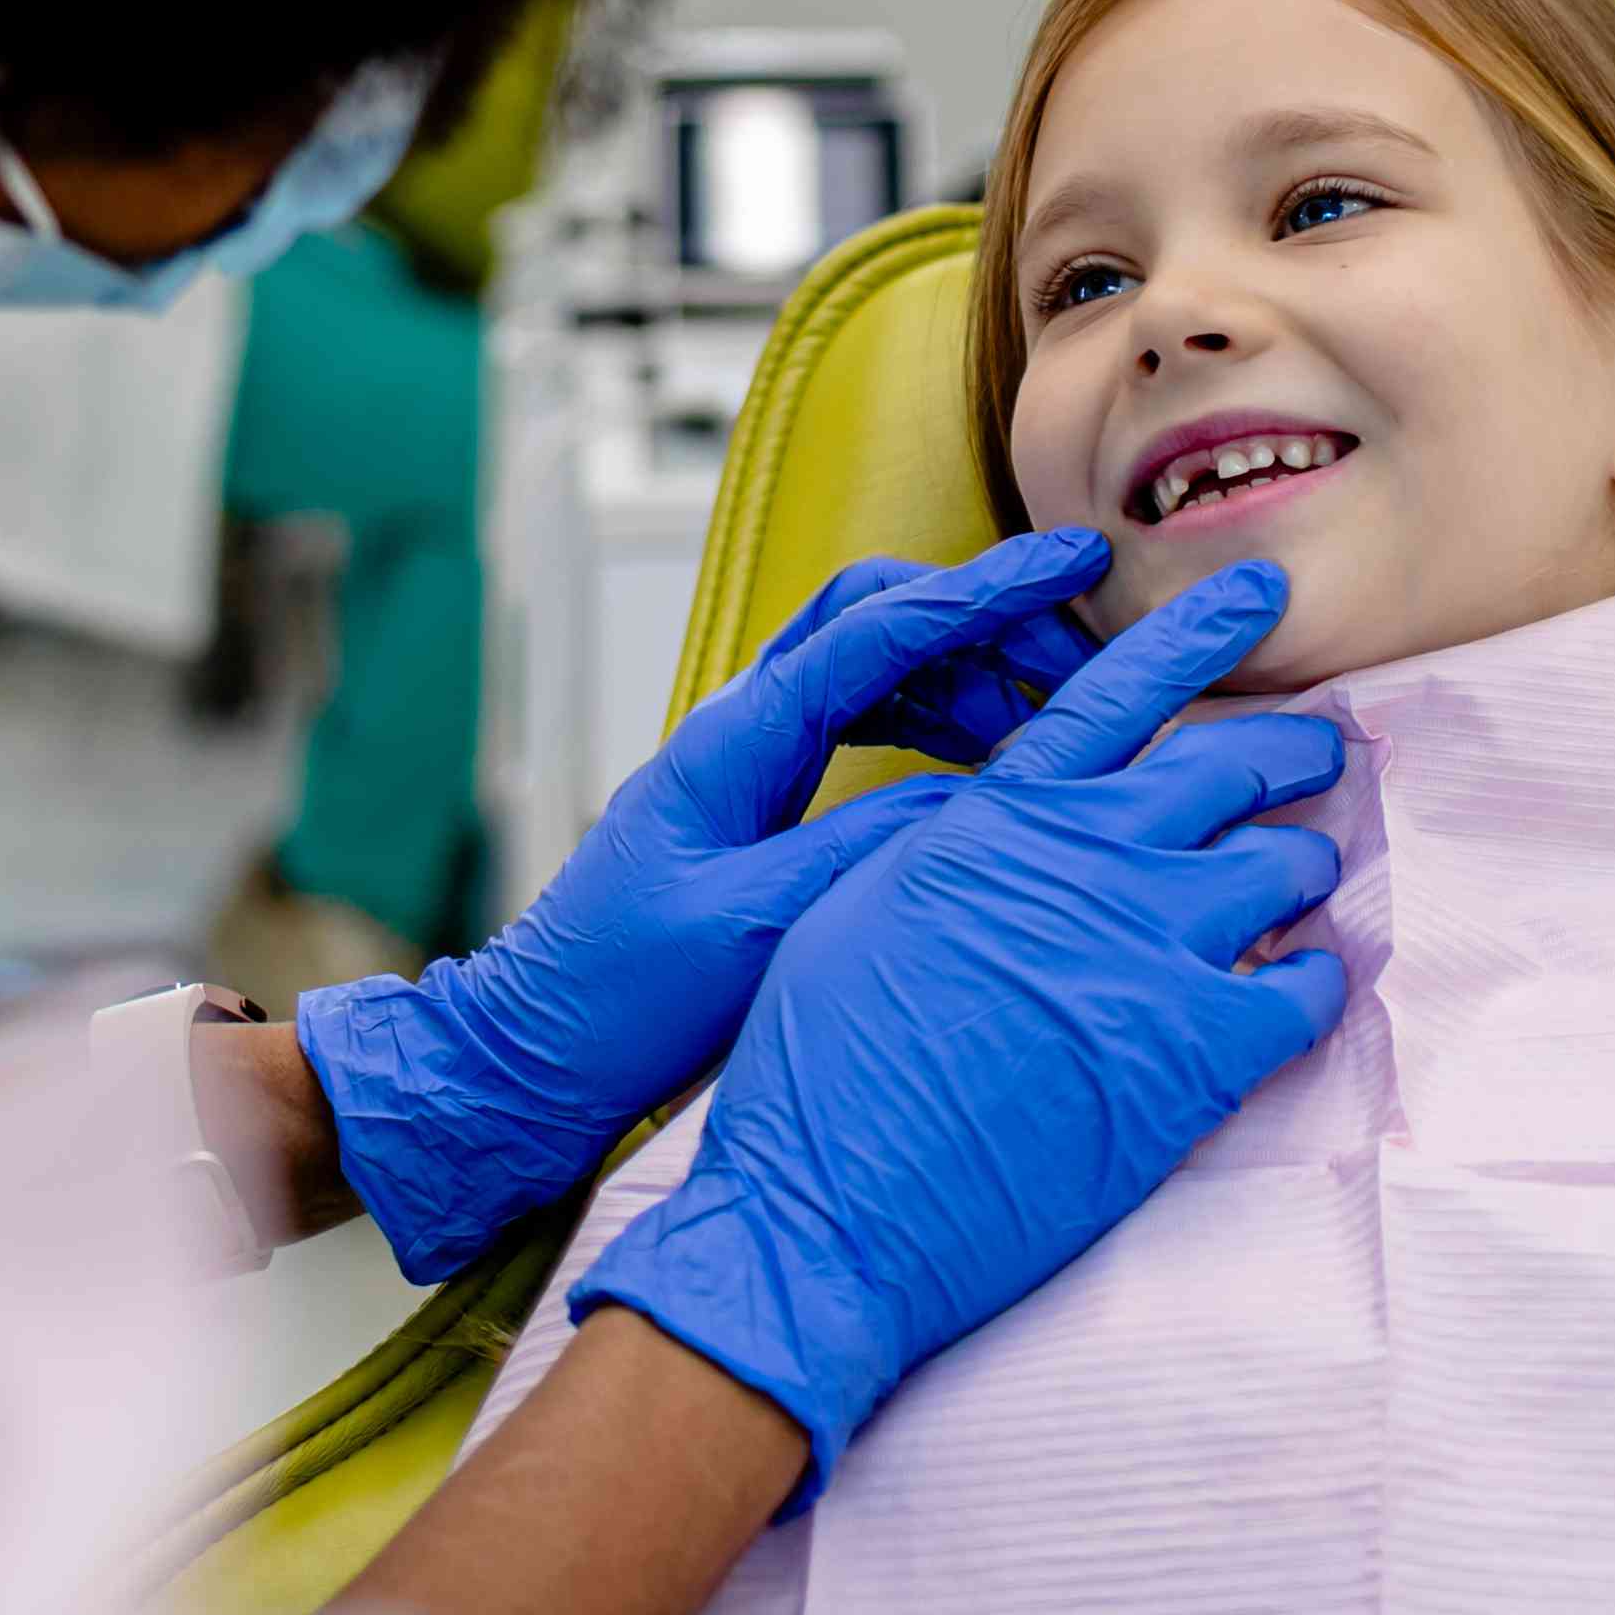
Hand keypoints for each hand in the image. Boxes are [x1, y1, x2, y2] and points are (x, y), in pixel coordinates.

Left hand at [298, 531, 1115, 1276]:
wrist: (536, 1052)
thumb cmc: (623, 997)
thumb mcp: (753, 928)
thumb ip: (862, 851)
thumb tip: (975, 796)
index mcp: (735, 737)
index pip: (877, 629)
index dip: (984, 592)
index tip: (1074, 563)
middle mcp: (743, 725)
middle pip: (876, 616)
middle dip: (984, 615)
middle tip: (1078, 646)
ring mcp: (753, 758)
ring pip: (877, 667)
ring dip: (968, 672)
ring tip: (1052, 713)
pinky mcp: (765, 800)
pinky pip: (866, 725)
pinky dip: (937, 724)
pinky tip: (991, 761)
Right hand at [570, 560, 1348, 1491]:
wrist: (835, 1208)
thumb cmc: (821, 1071)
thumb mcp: (864, 907)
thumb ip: (951, 841)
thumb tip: (998, 813)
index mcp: (1002, 815)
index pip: (1124, 690)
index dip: (1201, 633)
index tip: (1261, 595)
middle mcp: (1090, 858)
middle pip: (1237, 767)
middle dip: (1296, 755)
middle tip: (1325, 760)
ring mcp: (1154, 948)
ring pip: (1290, 866)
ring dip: (1306, 872)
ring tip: (1304, 891)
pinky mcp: (1200, 1052)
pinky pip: (1311, 989)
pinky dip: (1319, 984)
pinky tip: (1302, 994)